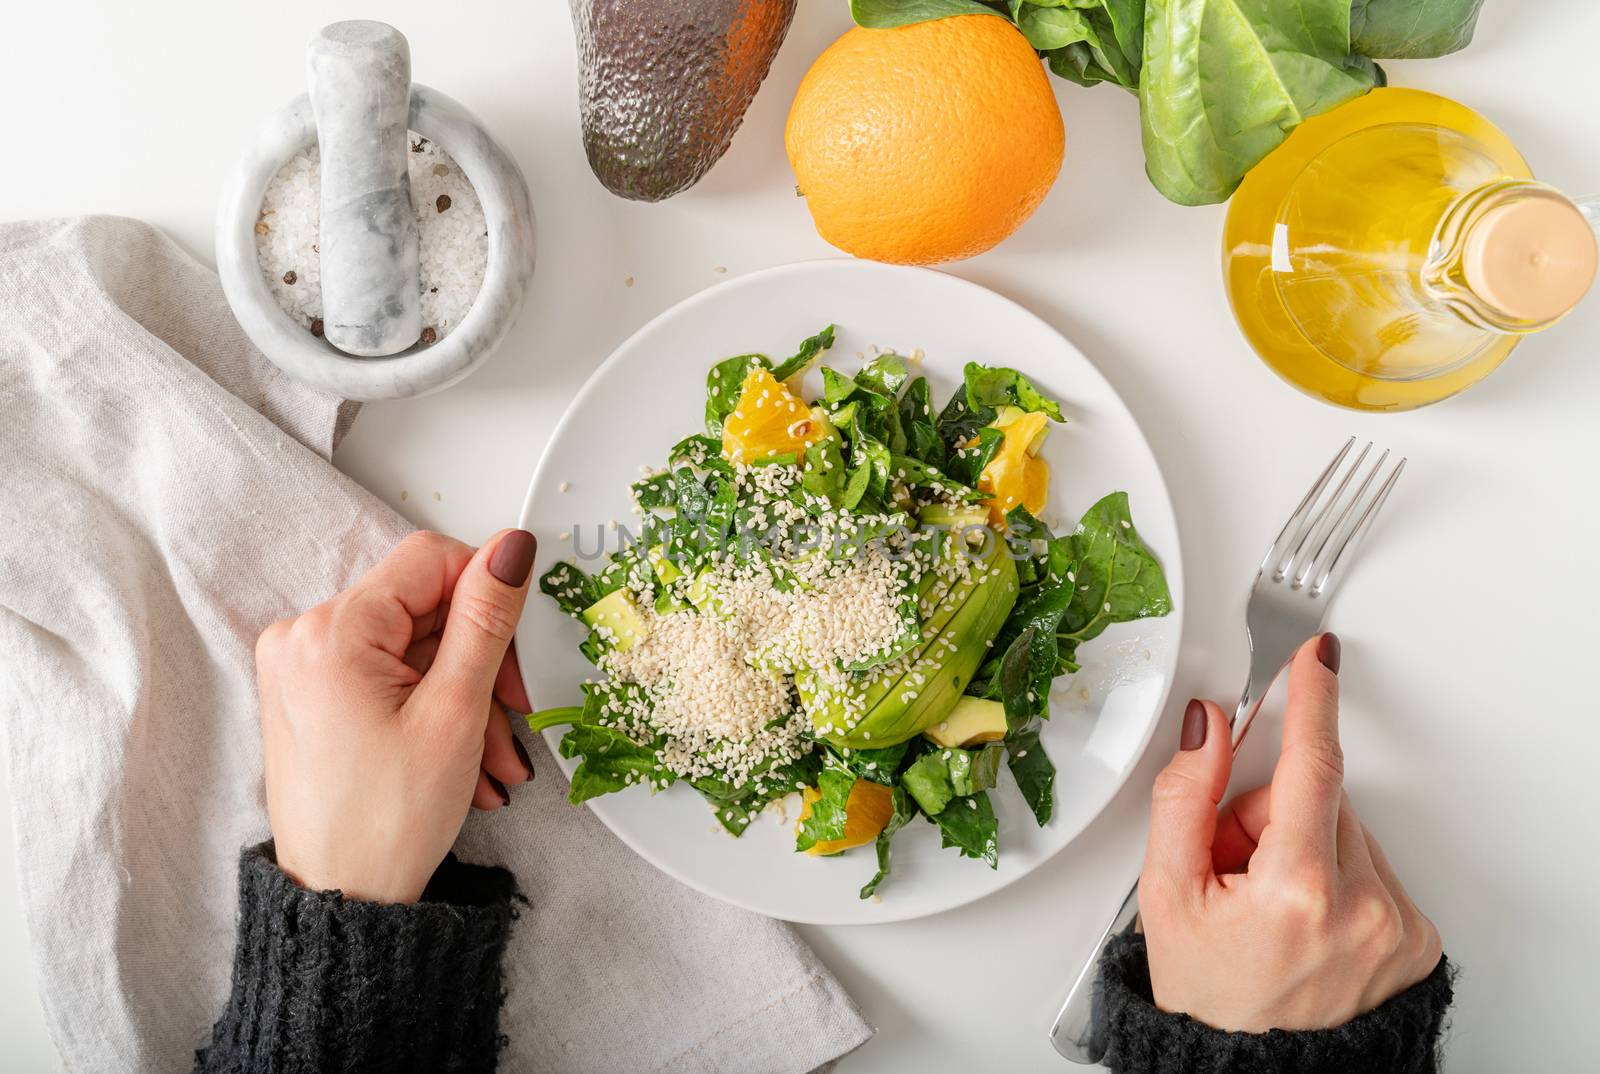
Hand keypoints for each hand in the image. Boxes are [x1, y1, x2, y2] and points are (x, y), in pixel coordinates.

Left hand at [255, 529, 538, 902]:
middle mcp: (302, 637)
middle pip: (425, 611)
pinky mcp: (311, 695)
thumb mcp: (455, 711)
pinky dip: (433, 709)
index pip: (430, 561)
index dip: (487, 595)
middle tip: (515, 718)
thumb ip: (485, 619)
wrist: (341, 902)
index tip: (517, 649)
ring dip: (465, 699)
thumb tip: (510, 547)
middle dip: (480, 666)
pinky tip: (465, 760)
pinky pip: (390, 677)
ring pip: (415, 650)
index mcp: (330, 631)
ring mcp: (302, 668)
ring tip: (493, 762)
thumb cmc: (386, 823)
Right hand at [1139, 634, 1442, 1031]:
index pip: (1312, 767)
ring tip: (1267, 904)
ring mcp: (1394, 925)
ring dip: (1303, 847)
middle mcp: (1360, 906)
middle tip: (1234, 867)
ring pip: (1346, 830)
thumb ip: (1184, 798)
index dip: (1311, 701)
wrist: (1251, 1072)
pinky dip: (1336, 878)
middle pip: (1318, 799)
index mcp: (1295, 892)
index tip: (1318, 657)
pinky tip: (1304, 918)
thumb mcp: (1165, 894)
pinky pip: (1372, 867)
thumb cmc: (1208, 996)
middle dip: (1270, 814)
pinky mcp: (1415, 938)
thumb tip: (1208, 727)